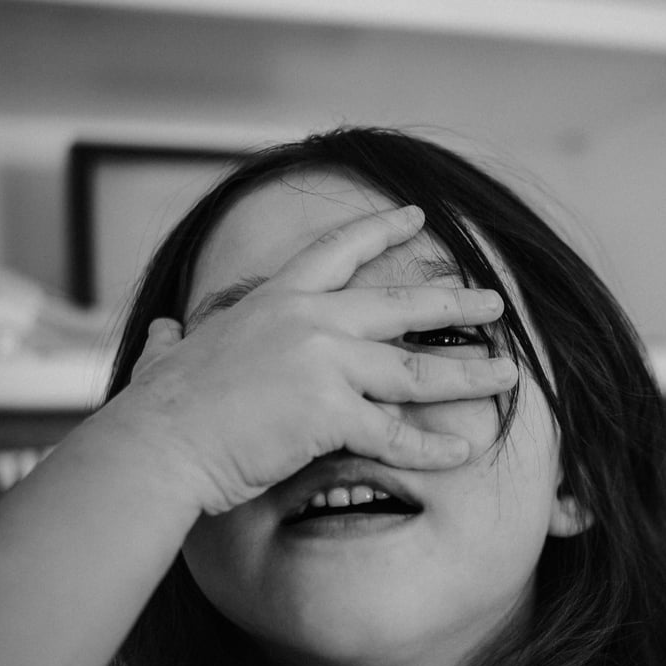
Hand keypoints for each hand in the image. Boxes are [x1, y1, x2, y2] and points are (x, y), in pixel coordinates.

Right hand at [105, 205, 517, 515]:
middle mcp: (308, 320)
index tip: (418, 216)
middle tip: (496, 303)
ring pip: (415, 370)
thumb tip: (165, 333)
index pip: (337, 251)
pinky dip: (433, 446)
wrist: (156, 444)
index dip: (381, 230)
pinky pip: (395, 432)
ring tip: (508, 374)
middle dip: (455, 304)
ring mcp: (324, 362)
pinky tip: (464, 450)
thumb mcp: (171, 357)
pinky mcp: (331, 411)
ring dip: (468, 373)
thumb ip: (177, 341)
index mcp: (277, 299)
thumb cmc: (159, 409)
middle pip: (401, 305)